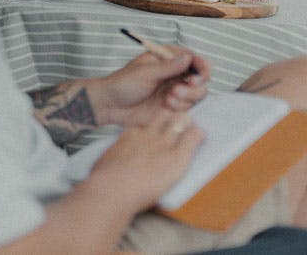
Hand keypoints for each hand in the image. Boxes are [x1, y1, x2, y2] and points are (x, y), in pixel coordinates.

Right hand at [86, 109, 204, 210]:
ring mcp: (163, 144)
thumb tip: (112, 162)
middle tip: (179, 119)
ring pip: (180, 122)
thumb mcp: (106, 161)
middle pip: (166, 116)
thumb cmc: (104, 181)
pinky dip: (198, 135)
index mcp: (131, 135)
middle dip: (173, 116)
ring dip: (187, 122)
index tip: (158, 126)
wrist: (112, 190)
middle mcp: (148, 135)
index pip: (147, 121)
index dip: (156, 123)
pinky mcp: (176, 156)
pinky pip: (193, 138)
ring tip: (191, 123)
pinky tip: (202, 135)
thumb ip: (115, 156)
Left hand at [94, 47, 210, 126]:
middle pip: (201, 78)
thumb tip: (188, 57)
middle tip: (178, 90)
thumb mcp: (146, 72)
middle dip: (194, 86)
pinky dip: (181, 107)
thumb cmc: (123, 84)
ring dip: (187, 97)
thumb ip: (168, 67)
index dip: (202, 67)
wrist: (111, 106)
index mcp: (169, 58)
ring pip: (198, 94)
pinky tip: (165, 106)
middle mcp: (176, 73)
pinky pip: (188, 107)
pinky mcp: (173, 106)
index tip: (199, 76)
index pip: (194, 59)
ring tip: (168, 99)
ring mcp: (176, 90)